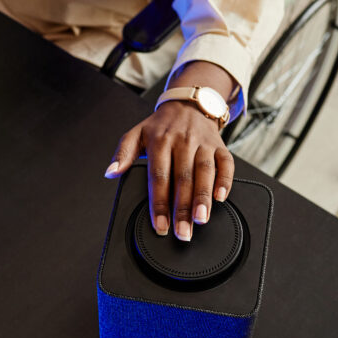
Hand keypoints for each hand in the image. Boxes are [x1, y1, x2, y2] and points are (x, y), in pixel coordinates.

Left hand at [106, 91, 234, 241]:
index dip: (159, 204)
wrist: (188, 105)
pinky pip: (226, 163)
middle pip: (183, 178)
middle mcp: (182, 142)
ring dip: (203, 197)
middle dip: (183, 209)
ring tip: (201, 219)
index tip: (160, 226)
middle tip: (182, 233)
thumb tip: (110, 172)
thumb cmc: (161, 126)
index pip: (159, 177)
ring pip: (205, 172)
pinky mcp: (220, 146)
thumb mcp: (136, 134)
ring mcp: (203, 144)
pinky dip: (225, 180)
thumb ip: (123, 154)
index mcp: (160, 141)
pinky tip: (221, 197)